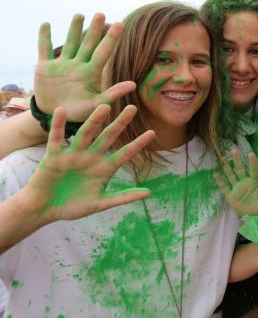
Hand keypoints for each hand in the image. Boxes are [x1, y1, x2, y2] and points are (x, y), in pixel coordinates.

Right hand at [19, 104, 153, 222]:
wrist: (45, 210)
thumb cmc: (72, 207)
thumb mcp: (100, 203)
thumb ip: (123, 197)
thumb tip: (148, 193)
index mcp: (104, 168)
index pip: (124, 154)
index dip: (138, 144)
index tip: (153, 133)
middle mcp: (91, 157)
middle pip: (108, 137)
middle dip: (120, 123)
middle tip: (133, 108)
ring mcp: (73, 154)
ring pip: (86, 133)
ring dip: (94, 120)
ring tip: (105, 106)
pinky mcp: (54, 155)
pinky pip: (57, 138)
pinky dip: (59, 125)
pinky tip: (62, 110)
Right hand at [35, 13, 135, 119]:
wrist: (55, 116)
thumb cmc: (78, 112)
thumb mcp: (96, 104)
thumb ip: (112, 94)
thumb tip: (133, 84)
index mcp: (91, 73)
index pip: (103, 52)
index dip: (111, 39)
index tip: (119, 24)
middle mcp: (78, 65)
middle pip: (88, 43)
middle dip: (94, 29)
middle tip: (101, 14)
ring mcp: (62, 65)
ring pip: (70, 43)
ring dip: (74, 29)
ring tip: (80, 14)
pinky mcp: (45, 67)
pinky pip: (44, 49)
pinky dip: (44, 37)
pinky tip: (46, 24)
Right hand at [214, 149, 257, 216]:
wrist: (255, 218)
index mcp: (254, 181)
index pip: (253, 170)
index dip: (252, 162)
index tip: (250, 153)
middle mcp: (245, 182)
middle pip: (240, 169)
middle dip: (237, 160)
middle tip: (234, 150)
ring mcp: (237, 188)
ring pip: (231, 175)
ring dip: (227, 168)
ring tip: (223, 158)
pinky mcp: (231, 196)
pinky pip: (224, 187)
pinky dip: (220, 181)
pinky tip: (215, 174)